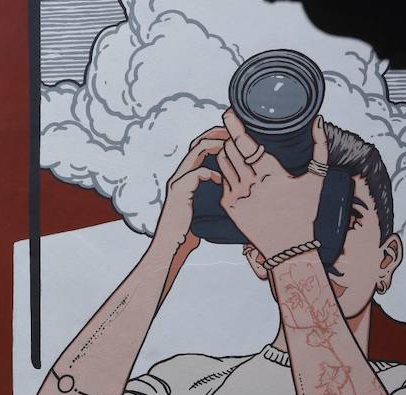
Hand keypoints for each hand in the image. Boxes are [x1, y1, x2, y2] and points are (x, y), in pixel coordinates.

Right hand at [151, 126, 228, 250]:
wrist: (170, 248)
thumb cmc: (186, 232)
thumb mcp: (202, 208)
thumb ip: (210, 194)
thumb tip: (230, 188)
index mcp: (185, 178)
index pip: (199, 148)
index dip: (215, 139)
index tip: (233, 138)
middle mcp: (179, 176)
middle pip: (197, 143)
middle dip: (217, 135)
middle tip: (235, 134)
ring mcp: (177, 182)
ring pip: (196, 152)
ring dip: (216, 146)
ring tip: (231, 147)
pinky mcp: (179, 191)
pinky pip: (197, 173)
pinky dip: (212, 173)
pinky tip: (221, 180)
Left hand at [218, 109, 325, 257]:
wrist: (290, 248)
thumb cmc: (306, 211)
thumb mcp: (317, 178)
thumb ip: (320, 146)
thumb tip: (318, 119)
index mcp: (269, 173)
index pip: (245, 143)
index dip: (234, 125)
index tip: (228, 112)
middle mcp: (249, 184)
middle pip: (230, 150)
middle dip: (232, 137)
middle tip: (237, 129)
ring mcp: (236, 196)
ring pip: (223, 163)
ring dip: (227, 152)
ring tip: (237, 148)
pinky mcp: (229, 207)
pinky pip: (221, 180)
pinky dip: (226, 171)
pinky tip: (236, 169)